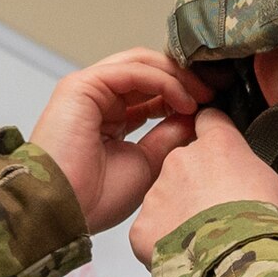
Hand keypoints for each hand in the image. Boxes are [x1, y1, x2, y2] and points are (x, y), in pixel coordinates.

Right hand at [29, 49, 214, 234]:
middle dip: (184, 79)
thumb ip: (170, 136)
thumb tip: (197, 116)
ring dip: (177, 77)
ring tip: (203, 95)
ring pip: (141, 64)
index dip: (183, 94)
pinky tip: (183, 100)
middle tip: (214, 93)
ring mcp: (88, 89)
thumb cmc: (95, 200)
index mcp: (110, 118)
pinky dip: (162, 81)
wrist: (63, 212)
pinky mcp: (82, 85)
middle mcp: (98, 100)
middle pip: (148, 71)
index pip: (151, 91)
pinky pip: (132, 71)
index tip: (212, 106)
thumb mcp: (148, 164)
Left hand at [130, 108, 277, 265]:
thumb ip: (250, 171)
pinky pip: (151, 232)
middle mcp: (181, 160)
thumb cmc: (267, 225)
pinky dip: (165, 244)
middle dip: (196, 186)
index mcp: (217, 145)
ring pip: (165, 199)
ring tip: (205, 242)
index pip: (207, 120)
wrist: (244, 262)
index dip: (212, 136)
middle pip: (183, 165)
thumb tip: (245, 179)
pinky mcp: (143, 226)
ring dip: (181, 216)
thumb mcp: (275, 184)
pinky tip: (188, 257)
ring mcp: (157, 193)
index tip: (217, 150)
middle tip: (217, 214)